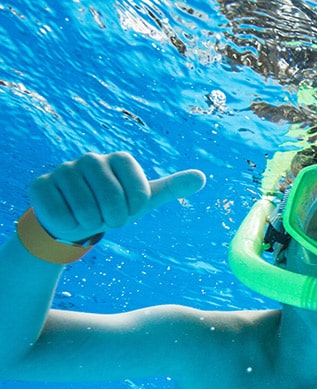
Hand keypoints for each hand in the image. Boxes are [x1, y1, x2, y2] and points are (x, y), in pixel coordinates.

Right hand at [28, 152, 205, 242]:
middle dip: (113, 219)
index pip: (140, 193)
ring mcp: (63, 169)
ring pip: (87, 211)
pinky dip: (68, 226)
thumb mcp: (143, 199)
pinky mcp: (40, 185)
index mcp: (119, 159)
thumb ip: (171, 188)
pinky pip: (62, 216)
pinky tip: (67, 217)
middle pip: (113, 202)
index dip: (135, 209)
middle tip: (106, 217)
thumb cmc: (112, 207)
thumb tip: (202, 177)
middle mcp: (91, 159)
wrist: (74, 219)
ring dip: (90, 224)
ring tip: (87, 216)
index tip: (128, 208)